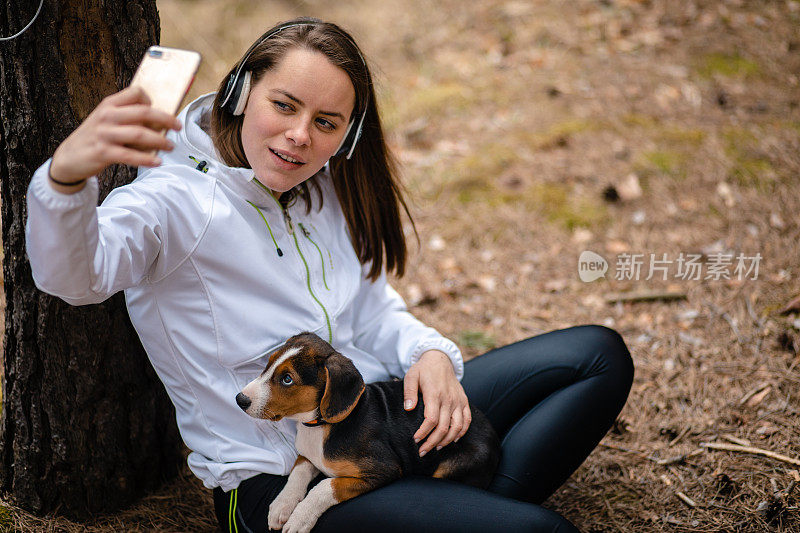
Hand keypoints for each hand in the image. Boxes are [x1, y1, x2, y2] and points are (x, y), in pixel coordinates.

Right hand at [49, 86, 181, 188]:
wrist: (68, 157)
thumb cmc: (94, 138)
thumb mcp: (106, 120)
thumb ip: (127, 118)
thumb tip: (158, 122)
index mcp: (109, 104)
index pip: (135, 93)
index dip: (151, 100)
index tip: (161, 111)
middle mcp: (107, 116)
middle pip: (143, 112)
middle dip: (166, 119)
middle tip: (178, 126)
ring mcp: (104, 134)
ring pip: (139, 134)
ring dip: (159, 140)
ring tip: (170, 146)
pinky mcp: (103, 152)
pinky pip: (130, 155)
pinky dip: (146, 159)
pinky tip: (157, 162)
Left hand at [403, 350, 470, 455]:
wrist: (440, 359)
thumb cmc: (423, 369)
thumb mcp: (411, 376)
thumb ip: (409, 392)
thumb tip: (408, 408)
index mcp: (435, 394)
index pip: (431, 419)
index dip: (424, 433)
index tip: (415, 440)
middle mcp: (449, 399)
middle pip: (443, 428)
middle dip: (432, 443)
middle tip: (422, 452)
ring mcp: (458, 401)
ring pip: (457, 427)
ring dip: (447, 441)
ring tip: (436, 448)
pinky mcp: (464, 401)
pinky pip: (467, 420)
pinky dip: (461, 432)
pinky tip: (453, 440)